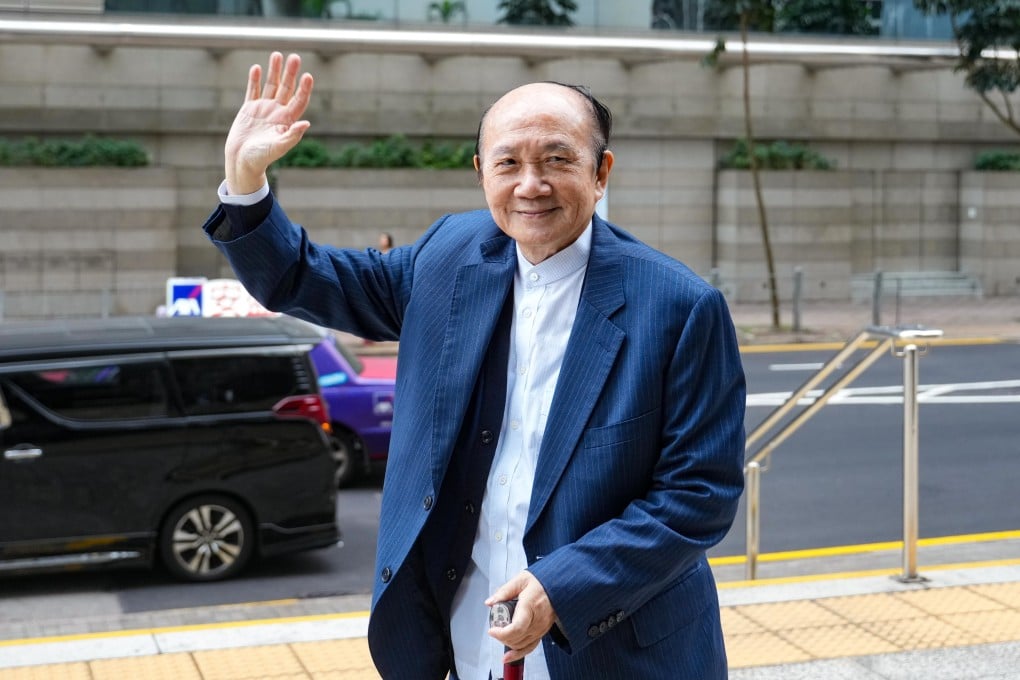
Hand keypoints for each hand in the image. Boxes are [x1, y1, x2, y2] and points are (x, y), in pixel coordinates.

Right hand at [224, 51, 313, 194]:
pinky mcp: (249, 109)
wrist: (242, 161)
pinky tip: (257, 68)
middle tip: (295, 57)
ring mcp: (263, 109)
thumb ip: (292, 135)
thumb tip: (306, 123)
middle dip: (290, 73)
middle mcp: (277, 112)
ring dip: (274, 71)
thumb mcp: (278, 147)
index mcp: (287, 121)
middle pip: (286, 88)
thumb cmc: (262, 158)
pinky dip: (255, 80)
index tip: (308, 76)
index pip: (299, 100)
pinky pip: (253, 91)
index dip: (304, 89)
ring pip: (271, 86)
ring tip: (277, 55)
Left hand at [486, 571, 557, 663]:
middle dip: (501, 637)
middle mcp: (538, 620)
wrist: (559, 585)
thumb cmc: (541, 582)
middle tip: (494, 629)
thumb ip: (504, 591)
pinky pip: (530, 647)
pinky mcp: (542, 632)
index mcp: (530, 605)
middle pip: (517, 638)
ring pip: (521, 644)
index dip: (502, 633)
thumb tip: (490, 602)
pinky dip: (518, 653)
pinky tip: (509, 657)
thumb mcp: (520, 580)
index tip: (492, 630)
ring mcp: (541, 628)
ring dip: (508, 643)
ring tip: (500, 634)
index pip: (516, 628)